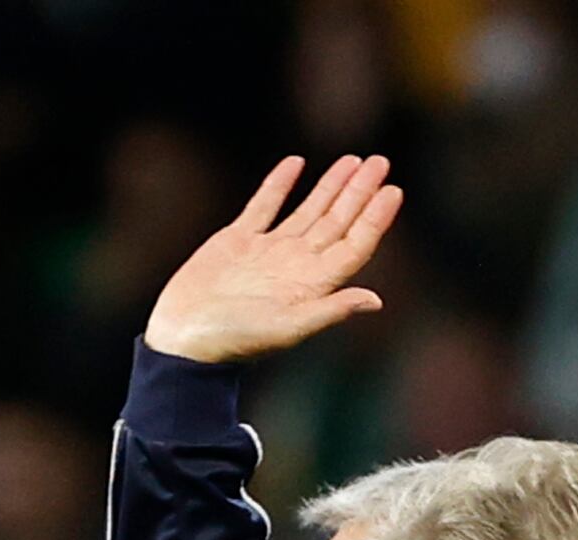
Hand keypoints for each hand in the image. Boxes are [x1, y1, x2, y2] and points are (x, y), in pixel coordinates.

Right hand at [143, 154, 403, 365]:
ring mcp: (267, 252)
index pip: (353, 245)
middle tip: (381, 162)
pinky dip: (279, 184)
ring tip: (353, 161)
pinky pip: (264, 206)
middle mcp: (295, 265)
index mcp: (312, 284)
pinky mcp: (237, 242)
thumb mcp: (288, 327)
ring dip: (330, 187)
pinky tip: (295, 164)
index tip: (393, 190)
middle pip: (337, 222)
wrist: (184, 339)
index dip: (375, 218)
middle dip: (359, 192)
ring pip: (308, 211)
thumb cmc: (235, 340)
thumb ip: (331, 310)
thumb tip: (376, 300)